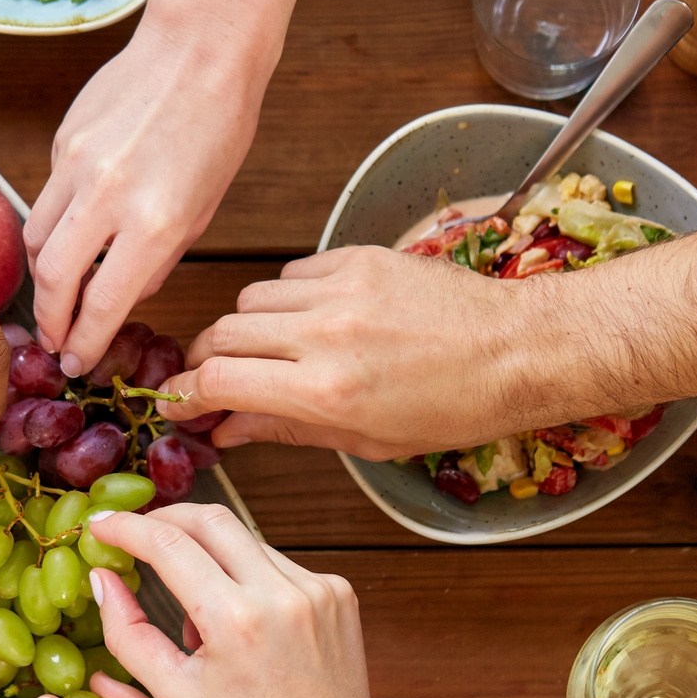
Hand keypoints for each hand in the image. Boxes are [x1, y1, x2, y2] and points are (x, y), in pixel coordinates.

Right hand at [24, 16, 265, 376]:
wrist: (200, 48)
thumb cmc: (218, 124)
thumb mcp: (205, 207)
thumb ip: (159, 256)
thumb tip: (123, 291)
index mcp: (154, 222)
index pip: (102, 304)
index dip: (84, 342)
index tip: (77, 362)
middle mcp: (107, 196)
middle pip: (52, 280)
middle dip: (49, 320)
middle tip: (55, 339)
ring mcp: (76, 166)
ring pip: (35, 239)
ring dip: (43, 276)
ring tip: (57, 293)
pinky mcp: (61, 141)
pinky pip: (46, 197)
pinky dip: (53, 222)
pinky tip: (74, 226)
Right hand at [83, 505, 397, 697]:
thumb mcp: (176, 697)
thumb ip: (129, 634)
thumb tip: (103, 578)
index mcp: (237, 620)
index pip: (169, 544)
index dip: (127, 528)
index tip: (101, 525)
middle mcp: (282, 592)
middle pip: (210, 518)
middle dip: (166, 519)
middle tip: (137, 537)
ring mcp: (317, 586)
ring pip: (245, 539)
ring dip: (209, 556)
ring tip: (200, 615)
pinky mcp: (337, 590)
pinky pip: (276, 563)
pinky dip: (247, 578)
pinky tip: (244, 625)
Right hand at [154, 245, 548, 457]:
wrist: (519, 349)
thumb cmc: (456, 407)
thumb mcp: (367, 439)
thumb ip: (286, 429)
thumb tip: (227, 430)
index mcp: (326, 390)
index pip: (219, 381)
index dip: (185, 394)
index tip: (177, 402)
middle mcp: (326, 334)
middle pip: (222, 334)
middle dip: (207, 360)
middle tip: (215, 379)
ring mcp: (342, 289)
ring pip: (251, 299)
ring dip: (247, 327)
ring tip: (272, 349)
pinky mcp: (360, 257)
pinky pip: (293, 273)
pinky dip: (288, 296)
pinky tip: (311, 317)